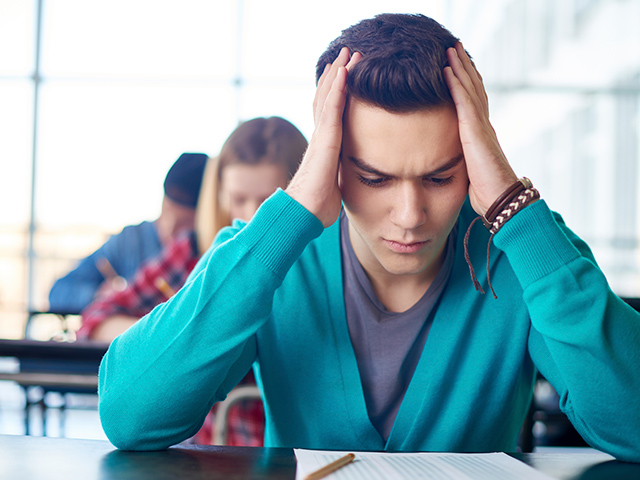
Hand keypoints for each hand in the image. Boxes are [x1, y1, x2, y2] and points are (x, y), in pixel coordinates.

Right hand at [286, 48, 361, 226]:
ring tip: (347, 54)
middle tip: (347, 54)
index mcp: (325, 147)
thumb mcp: (335, 186)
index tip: (345, 74)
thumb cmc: (317, 206)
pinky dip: (337, 89)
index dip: (337, 92)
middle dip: (337, 76)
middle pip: (327, 99)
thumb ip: (340, 177)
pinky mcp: (324, 141)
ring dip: (338, 74)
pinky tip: (343, 72)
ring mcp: (320, 137)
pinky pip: (331, 109)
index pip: (330, 113)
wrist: (303, 214)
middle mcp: (320, 137)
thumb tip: (346, 184)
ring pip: (328, 98)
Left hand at [443, 42, 517, 215]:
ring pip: (469, 90)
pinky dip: (455, 85)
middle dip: (463, 66)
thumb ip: (462, 159)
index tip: (457, 65)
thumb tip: (450, 162)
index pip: (473, 101)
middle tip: (454, 47)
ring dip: (459, 68)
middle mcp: (483, 125)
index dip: (466, 81)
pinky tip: (446, 71)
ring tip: (450, 49)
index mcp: (481, 134)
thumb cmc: (486, 191)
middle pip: (473, 88)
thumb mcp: (469, 170)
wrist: (500, 199)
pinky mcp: (476, 133)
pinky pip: (464, 103)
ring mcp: (481, 127)